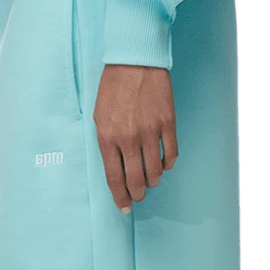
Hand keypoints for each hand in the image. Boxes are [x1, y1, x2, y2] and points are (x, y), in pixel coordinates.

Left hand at [93, 64, 177, 212]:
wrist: (134, 62)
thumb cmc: (113, 87)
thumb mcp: (98, 115)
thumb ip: (106, 141)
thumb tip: (115, 164)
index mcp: (107, 137)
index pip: (114, 178)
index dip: (120, 197)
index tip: (124, 207)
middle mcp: (128, 138)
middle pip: (135, 180)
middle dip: (137, 194)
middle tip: (138, 196)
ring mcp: (149, 132)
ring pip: (155, 171)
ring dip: (152, 180)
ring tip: (150, 180)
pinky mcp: (167, 124)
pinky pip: (171, 154)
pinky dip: (167, 164)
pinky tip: (164, 163)